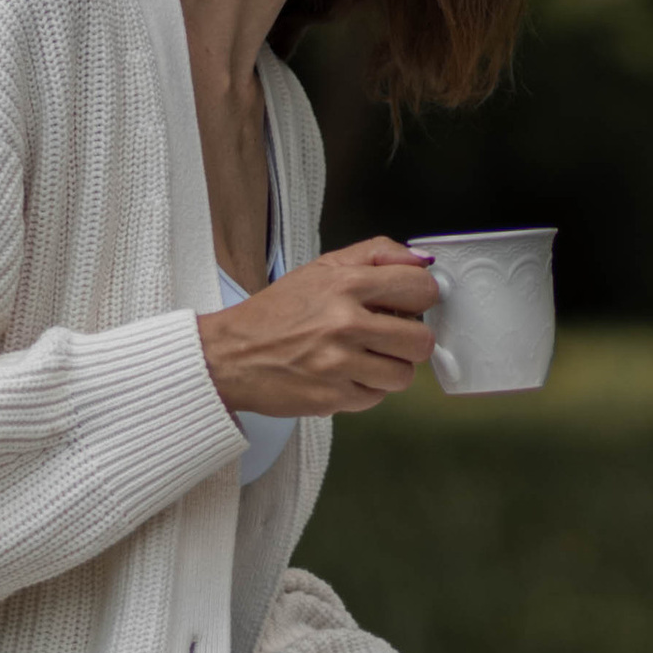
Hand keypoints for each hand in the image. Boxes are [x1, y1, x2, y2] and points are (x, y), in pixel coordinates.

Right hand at [198, 239, 433, 421]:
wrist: (229, 355)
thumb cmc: (276, 312)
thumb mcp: (322, 267)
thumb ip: (375, 254)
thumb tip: (421, 261)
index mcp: (346, 284)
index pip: (421, 288)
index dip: (421, 298)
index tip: (408, 306)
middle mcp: (345, 323)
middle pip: (422, 340)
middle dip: (411, 340)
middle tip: (388, 338)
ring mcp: (339, 364)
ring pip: (404, 375)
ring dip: (389, 369)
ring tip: (364, 359)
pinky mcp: (332, 397)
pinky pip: (376, 398)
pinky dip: (365, 390)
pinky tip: (343, 376)